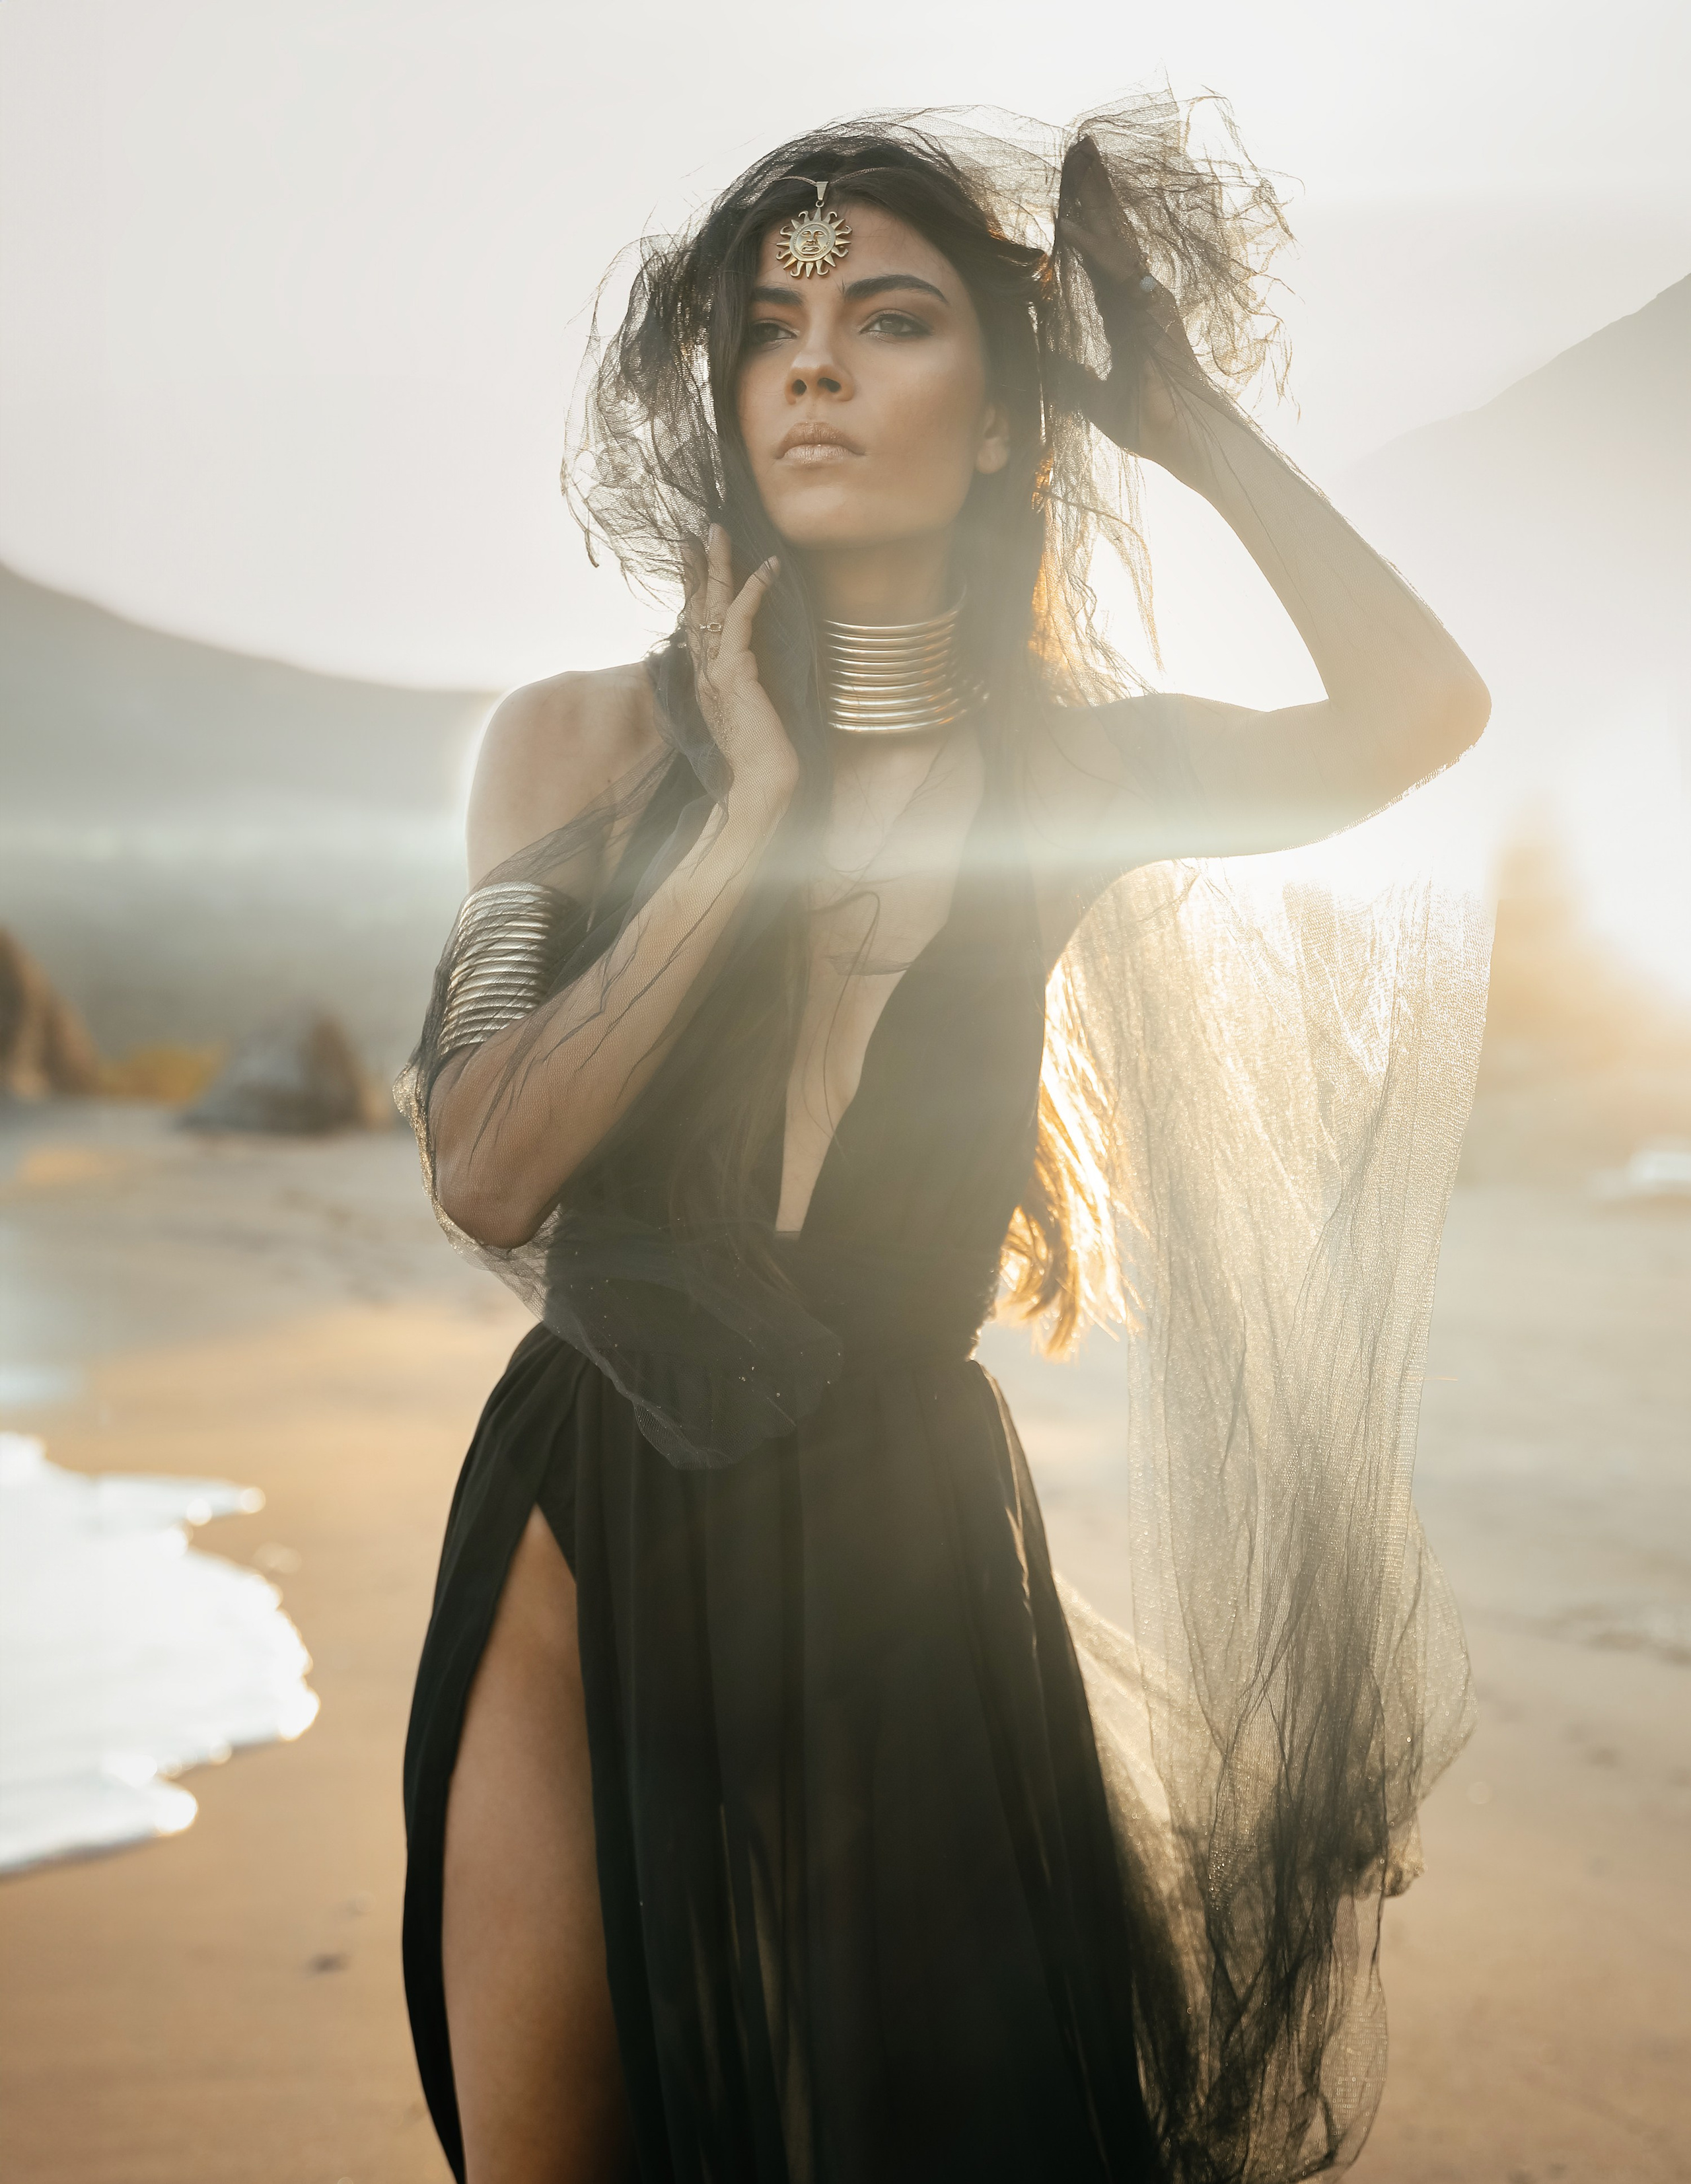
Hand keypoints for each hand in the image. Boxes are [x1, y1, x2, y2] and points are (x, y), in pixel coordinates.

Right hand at [681, 525, 797, 819]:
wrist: (762, 786)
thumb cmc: (763, 759)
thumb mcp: (752, 715)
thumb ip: (746, 690)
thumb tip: (755, 671)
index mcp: (705, 684)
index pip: (696, 627)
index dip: (694, 592)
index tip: (692, 560)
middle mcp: (704, 675)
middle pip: (696, 609)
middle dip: (697, 568)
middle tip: (696, 533)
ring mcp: (716, 673)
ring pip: (713, 607)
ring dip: (717, 566)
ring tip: (718, 532)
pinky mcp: (735, 674)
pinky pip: (741, 621)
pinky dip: (754, 590)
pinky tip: (768, 567)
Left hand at [1055, 137, 1222, 480]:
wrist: (1183, 442)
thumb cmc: (1147, 422)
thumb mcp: (1092, 396)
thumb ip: (1070, 372)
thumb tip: (1043, 358)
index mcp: (1122, 312)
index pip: (1096, 256)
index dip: (1083, 219)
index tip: (1069, 186)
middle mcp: (1137, 297)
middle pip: (1111, 232)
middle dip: (1094, 189)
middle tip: (1078, 146)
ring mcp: (1147, 301)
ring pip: (1116, 239)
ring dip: (1096, 198)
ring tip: (1079, 158)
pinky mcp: (1151, 314)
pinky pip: (1117, 274)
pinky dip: (1093, 248)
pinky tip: (1069, 224)